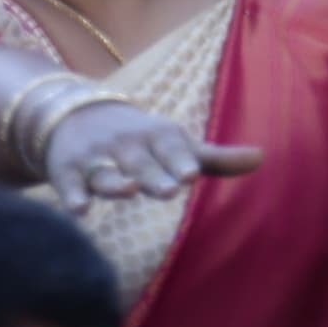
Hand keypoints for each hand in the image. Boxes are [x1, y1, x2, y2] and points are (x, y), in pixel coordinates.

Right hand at [35, 96, 257, 203]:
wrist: (78, 116)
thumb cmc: (143, 140)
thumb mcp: (177, 144)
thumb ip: (216, 158)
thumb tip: (262, 158)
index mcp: (158, 137)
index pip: (172, 149)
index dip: (181, 161)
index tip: (192, 175)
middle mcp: (127, 145)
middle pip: (142, 163)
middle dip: (155, 175)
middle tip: (171, 188)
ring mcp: (95, 157)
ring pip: (104, 173)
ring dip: (114, 182)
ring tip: (126, 190)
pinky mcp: (65, 170)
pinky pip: (67, 184)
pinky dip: (71, 195)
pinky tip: (78, 209)